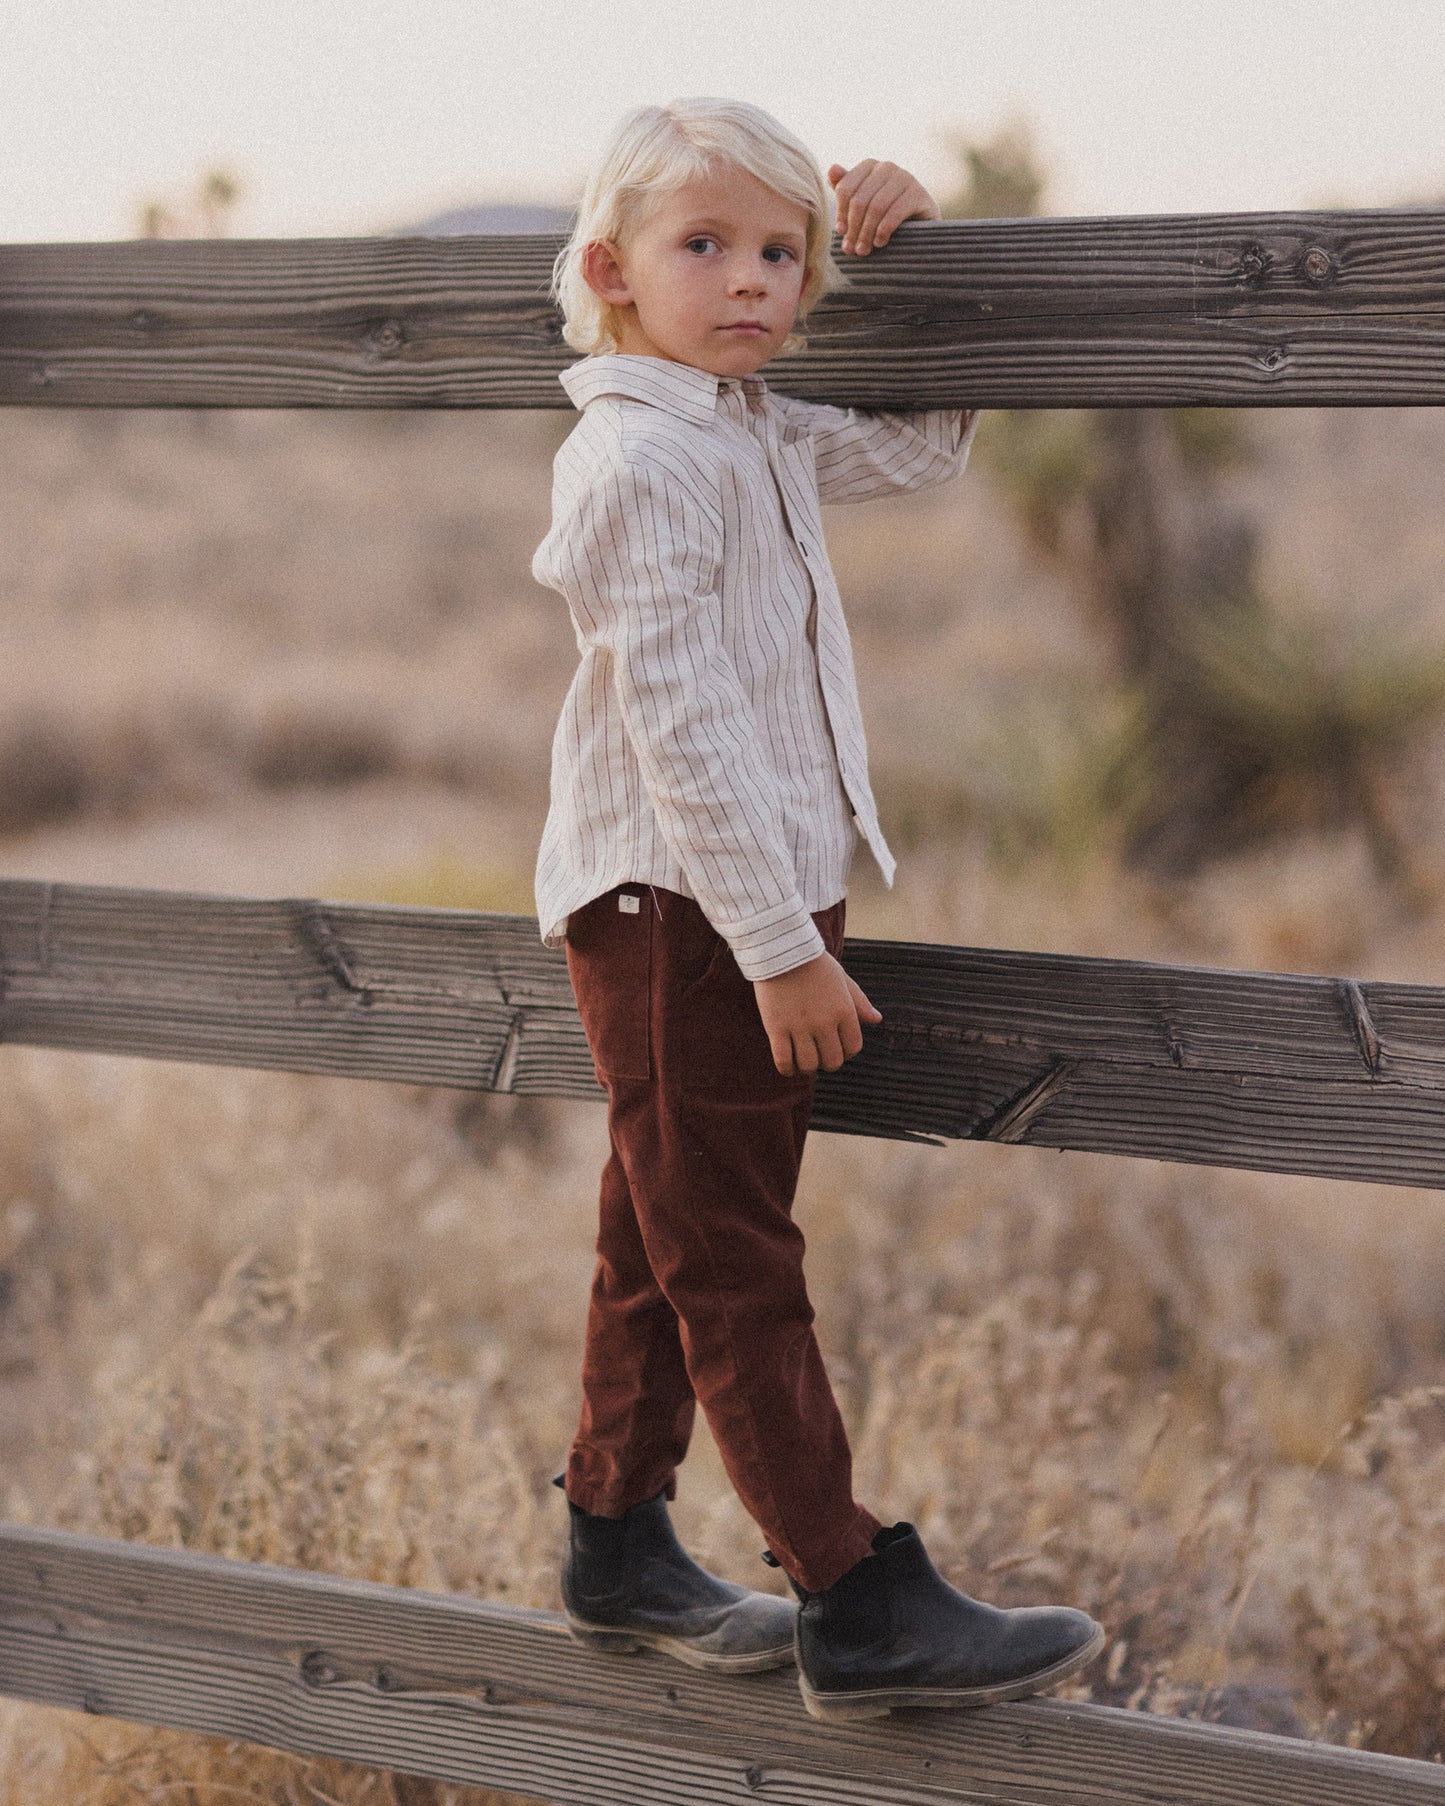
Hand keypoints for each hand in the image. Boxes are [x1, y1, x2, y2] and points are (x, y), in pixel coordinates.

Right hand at [753, 951, 882, 1076]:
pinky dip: (787, 1069)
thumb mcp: (842, 979)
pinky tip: (787, 1066)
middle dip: (826, 1062)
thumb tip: (877, 1019)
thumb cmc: (814, 963)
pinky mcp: (776, 1028)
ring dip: (807, 1067)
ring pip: (808, 1064)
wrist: (781, 949)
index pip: (853, 1047)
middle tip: (818, 1055)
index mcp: (844, 1010)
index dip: (846, 1052)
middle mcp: (825, 1022)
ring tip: (801, 1060)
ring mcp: (800, 1026)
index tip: (836, 1048)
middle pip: (832, 1061)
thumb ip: (859, 1002)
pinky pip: (784, 1060)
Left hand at [827, 160, 940, 255]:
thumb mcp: (862, 204)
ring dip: (867, 233)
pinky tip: (880, 243)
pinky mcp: (918, 193)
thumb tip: (831, 170)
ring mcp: (905, 178)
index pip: (846, 188)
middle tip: (850, 249)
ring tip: (863, 250)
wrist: (920, 226)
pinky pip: (894, 213)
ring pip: (876, 207)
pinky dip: (884, 231)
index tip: (840, 232)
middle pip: (860, 199)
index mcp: (869, 166)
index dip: (841, 212)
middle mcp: (887, 167)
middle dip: (853, 228)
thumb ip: (846, 189)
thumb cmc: (885, 214)